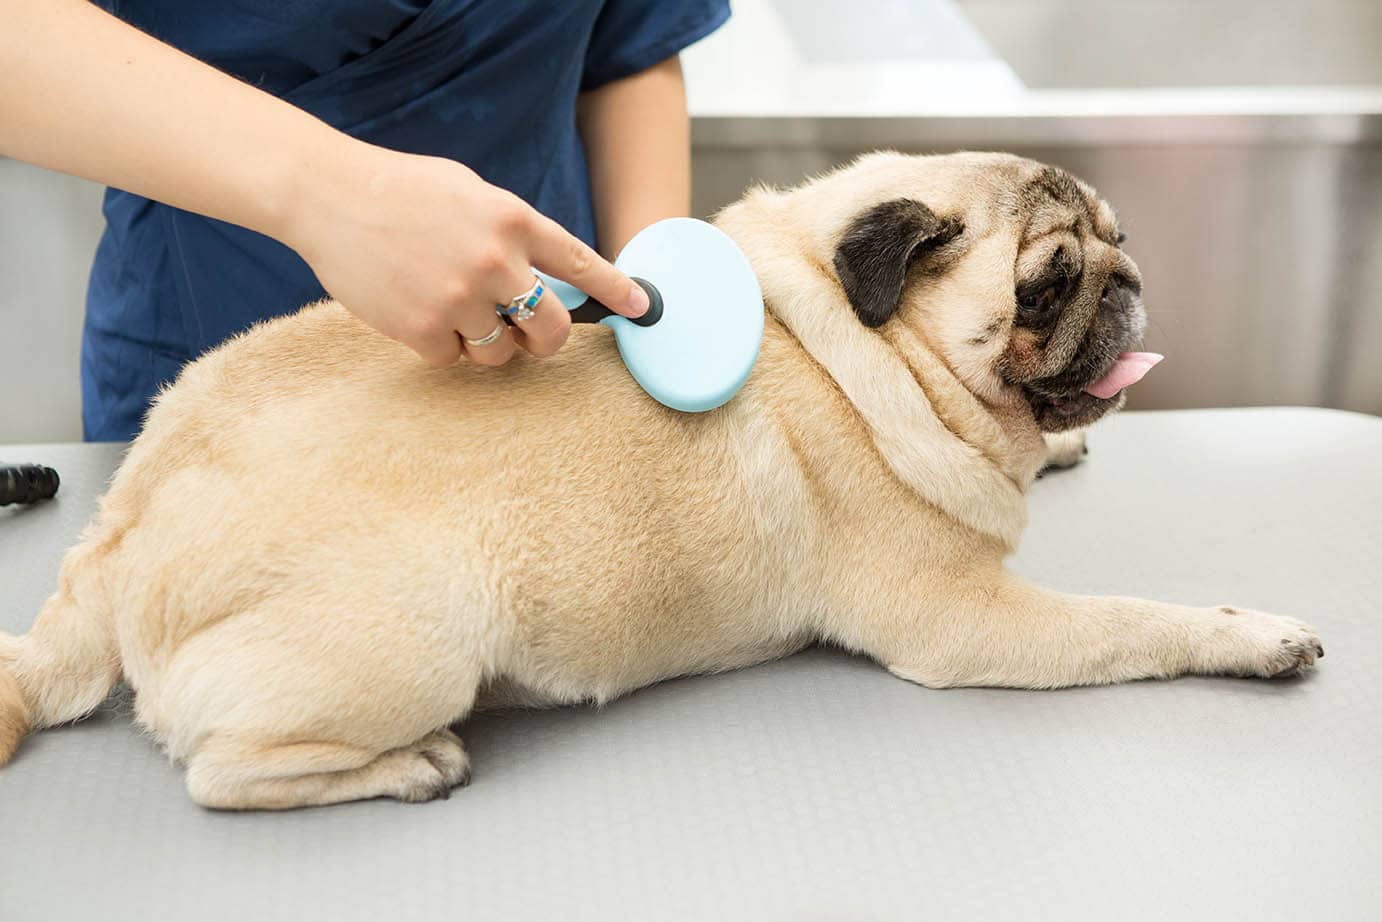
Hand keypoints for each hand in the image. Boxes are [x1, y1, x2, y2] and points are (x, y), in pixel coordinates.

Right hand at [279, 140, 649, 366]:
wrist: (327, 195)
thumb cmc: (401, 191)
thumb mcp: (469, 193)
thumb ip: (510, 232)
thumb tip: (545, 278)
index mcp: (510, 218)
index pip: (579, 262)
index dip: (616, 289)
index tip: (642, 308)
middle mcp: (493, 260)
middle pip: (551, 328)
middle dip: (547, 340)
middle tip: (532, 336)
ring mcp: (457, 298)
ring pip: (501, 352)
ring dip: (489, 343)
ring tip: (457, 312)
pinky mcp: (420, 329)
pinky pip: (453, 359)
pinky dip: (442, 346)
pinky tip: (418, 312)